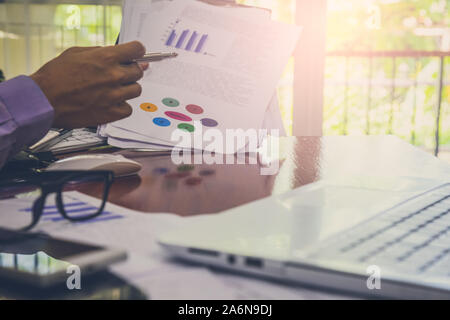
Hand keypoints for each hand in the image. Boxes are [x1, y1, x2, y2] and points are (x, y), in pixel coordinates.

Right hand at [30, 41, 148, 127]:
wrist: (44, 99)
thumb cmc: (55, 76)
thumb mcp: (76, 53)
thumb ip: (101, 52)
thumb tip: (120, 54)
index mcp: (106, 58)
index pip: (137, 49)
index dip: (137, 51)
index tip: (136, 54)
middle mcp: (113, 76)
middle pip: (138, 71)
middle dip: (129, 71)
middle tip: (117, 74)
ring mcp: (114, 95)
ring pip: (136, 90)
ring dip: (127, 89)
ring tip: (111, 90)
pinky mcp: (111, 113)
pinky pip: (128, 109)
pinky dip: (121, 106)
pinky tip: (110, 103)